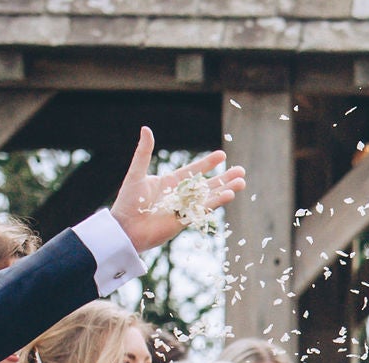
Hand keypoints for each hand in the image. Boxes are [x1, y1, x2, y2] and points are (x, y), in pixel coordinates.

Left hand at [108, 127, 245, 254]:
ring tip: (242, 183)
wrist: (126, 228)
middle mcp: (180, 195)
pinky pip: (204, 210)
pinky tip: (229, 195)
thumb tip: (146, 129)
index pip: (193, 170)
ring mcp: (184, 208)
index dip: (208, 163)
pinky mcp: (185, 221)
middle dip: (224, 178)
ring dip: (226, 189)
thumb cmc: (128, 201)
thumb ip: (144, 152)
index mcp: (171, 182)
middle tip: (241, 171)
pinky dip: (216, 202)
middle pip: (207, 184)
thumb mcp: (136, 173)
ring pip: (209, 197)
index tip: (222, 155)